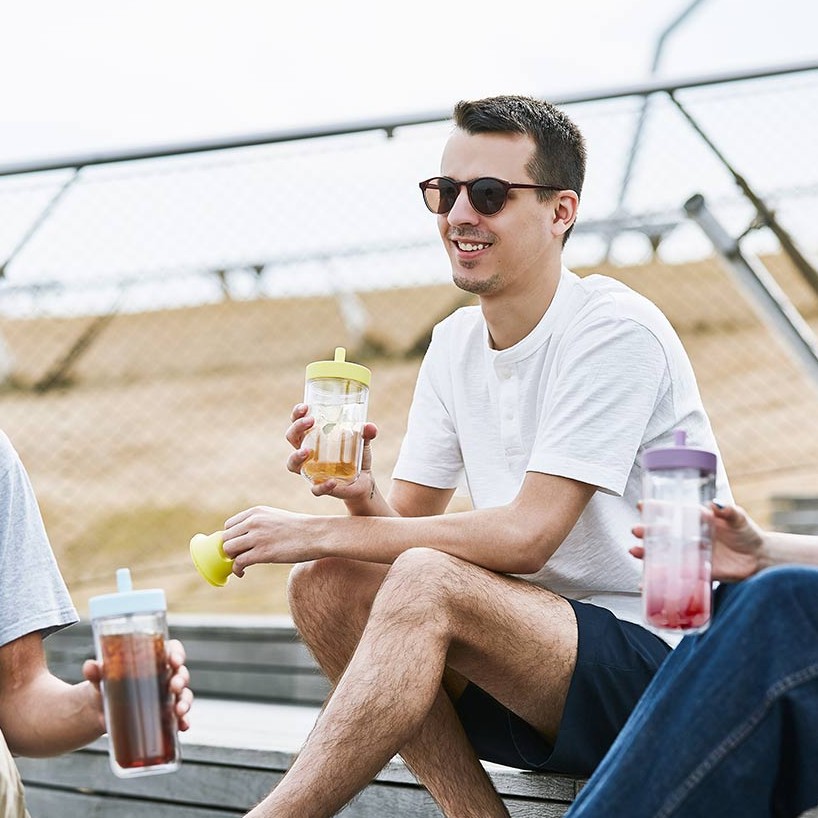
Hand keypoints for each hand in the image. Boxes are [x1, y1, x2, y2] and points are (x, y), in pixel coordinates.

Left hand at [82, 638, 192, 731]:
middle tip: (174, 687)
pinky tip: (183, 727)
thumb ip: (97, 673)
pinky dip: (183, 721)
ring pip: (183, 694)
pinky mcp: (165, 715)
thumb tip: (90, 666)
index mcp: (154, 660)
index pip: (173, 650)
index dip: (177, 654)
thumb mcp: (100, 679)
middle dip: (181, 679)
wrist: (99, 709)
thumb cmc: (105, 685)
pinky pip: (179, 717)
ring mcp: (167, 696)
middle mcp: (165, 676)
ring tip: (178, 710)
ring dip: (185, 701)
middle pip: (181, 672)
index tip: (173, 660)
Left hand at [222, 505, 318, 575]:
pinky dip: (237, 570)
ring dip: (232, 560)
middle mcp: (253, 522)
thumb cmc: (300, 529)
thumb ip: (260, 524)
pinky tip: (243, 573)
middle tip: (239, 557)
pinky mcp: (262, 553)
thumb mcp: (276, 518)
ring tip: (241, 565)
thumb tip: (246, 538)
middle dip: (230, 550)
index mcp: (256, 512)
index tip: (237, 547)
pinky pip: (239, 562)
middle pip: (226, 538)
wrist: (317, 534)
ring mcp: (257, 537)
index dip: (231, 537)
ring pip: (229, 550)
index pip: (229, 525)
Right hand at [285, 402, 378, 501]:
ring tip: (306, 451)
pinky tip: (332, 481)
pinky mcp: (320, 487)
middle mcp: (307, 453)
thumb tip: (370, 427)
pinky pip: (315, 489)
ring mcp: (311, 471)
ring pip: (292, 464)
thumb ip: (366, 433)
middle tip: (310, 421)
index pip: (298, 423)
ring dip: (296, 456)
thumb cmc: (356, 456)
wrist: (364, 481)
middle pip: (292, 438)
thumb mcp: (363, 442)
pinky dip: (322, 486)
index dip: (297, 414)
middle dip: (297, 428)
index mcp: (313, 438)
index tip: (305, 407)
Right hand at [631, 501, 764, 581]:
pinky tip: (646, 584)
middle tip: (637, 531)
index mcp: (695, 520)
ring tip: (636, 552)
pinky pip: (675, 578)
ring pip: (663, 554)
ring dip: (647, 554)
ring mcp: (690, 556)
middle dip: (646, 532)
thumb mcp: (738, 519)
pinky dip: (659, 581)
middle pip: (662, 533)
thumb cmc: (747, 534)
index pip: (672, 512)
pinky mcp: (695, 573)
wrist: (759, 559)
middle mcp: (688, 537)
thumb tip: (716, 503)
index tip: (642, 505)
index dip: (656, 508)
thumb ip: (728, 511)